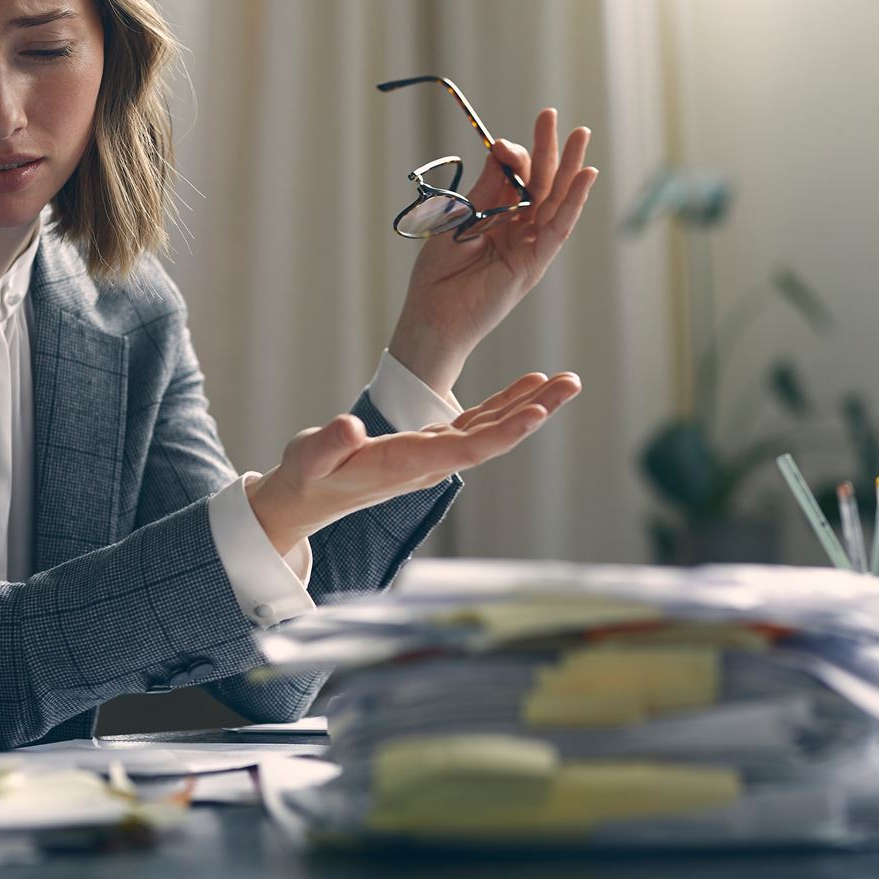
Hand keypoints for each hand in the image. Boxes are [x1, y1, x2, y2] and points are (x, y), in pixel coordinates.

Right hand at [246, 371, 581, 554]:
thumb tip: (349, 426)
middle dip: (535, 411)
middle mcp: (431, 461)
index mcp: (408, 463)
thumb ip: (327, 443)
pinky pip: (478, 422)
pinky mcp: (431, 443)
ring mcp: (435, 453)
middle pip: (494, 437)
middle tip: (572, 384)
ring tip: (565, 381)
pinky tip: (530, 385)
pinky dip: (506, 403)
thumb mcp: (308, 458)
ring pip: (493, 428)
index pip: (467, 448)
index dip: (505, 431)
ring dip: (531, 405)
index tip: (538, 413)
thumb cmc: (306, 476)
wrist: (307, 497)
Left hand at [387, 108, 598, 395]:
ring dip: (570, 167)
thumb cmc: (438, 273)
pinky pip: (559, 227)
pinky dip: (574, 201)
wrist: (433, 315)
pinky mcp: (535, 262)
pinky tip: (586, 176)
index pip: (515, 176)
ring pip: (556, 200)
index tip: (502, 144)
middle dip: (549, 148)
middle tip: (551, 114)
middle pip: (541, 182)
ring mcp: (530, 245)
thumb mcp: (459, 218)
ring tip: (582, 135)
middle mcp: (518, 228)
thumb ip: (485, 187)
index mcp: (496, 216)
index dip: (513, 155)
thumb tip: (503, 146)